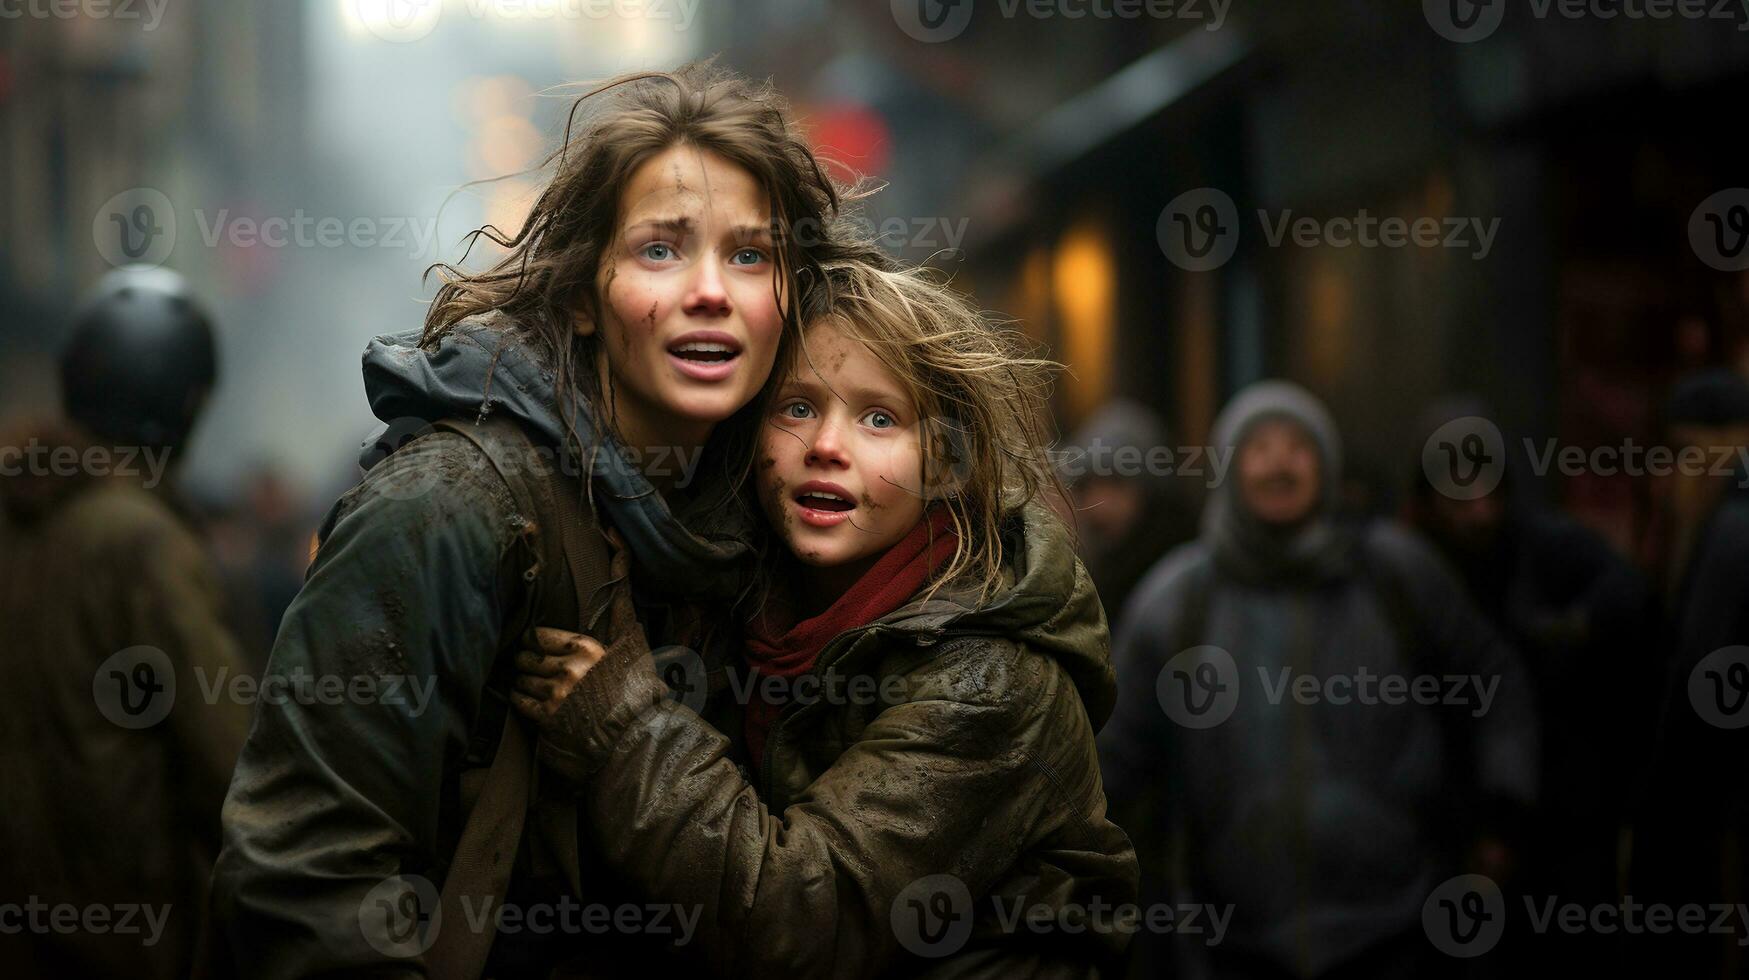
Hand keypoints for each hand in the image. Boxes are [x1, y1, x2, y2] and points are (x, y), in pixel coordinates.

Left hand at [509, 527, 649, 740]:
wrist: (636, 733)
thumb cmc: (635, 684)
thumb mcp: (630, 639)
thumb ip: (619, 597)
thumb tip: (616, 541)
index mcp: (586, 647)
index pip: (539, 635)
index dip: (535, 641)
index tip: (537, 645)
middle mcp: (569, 669)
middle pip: (526, 657)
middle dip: (526, 660)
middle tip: (532, 664)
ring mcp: (557, 695)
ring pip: (521, 679)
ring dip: (524, 680)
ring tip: (535, 684)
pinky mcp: (548, 719)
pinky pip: (520, 702)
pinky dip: (522, 700)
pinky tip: (533, 701)